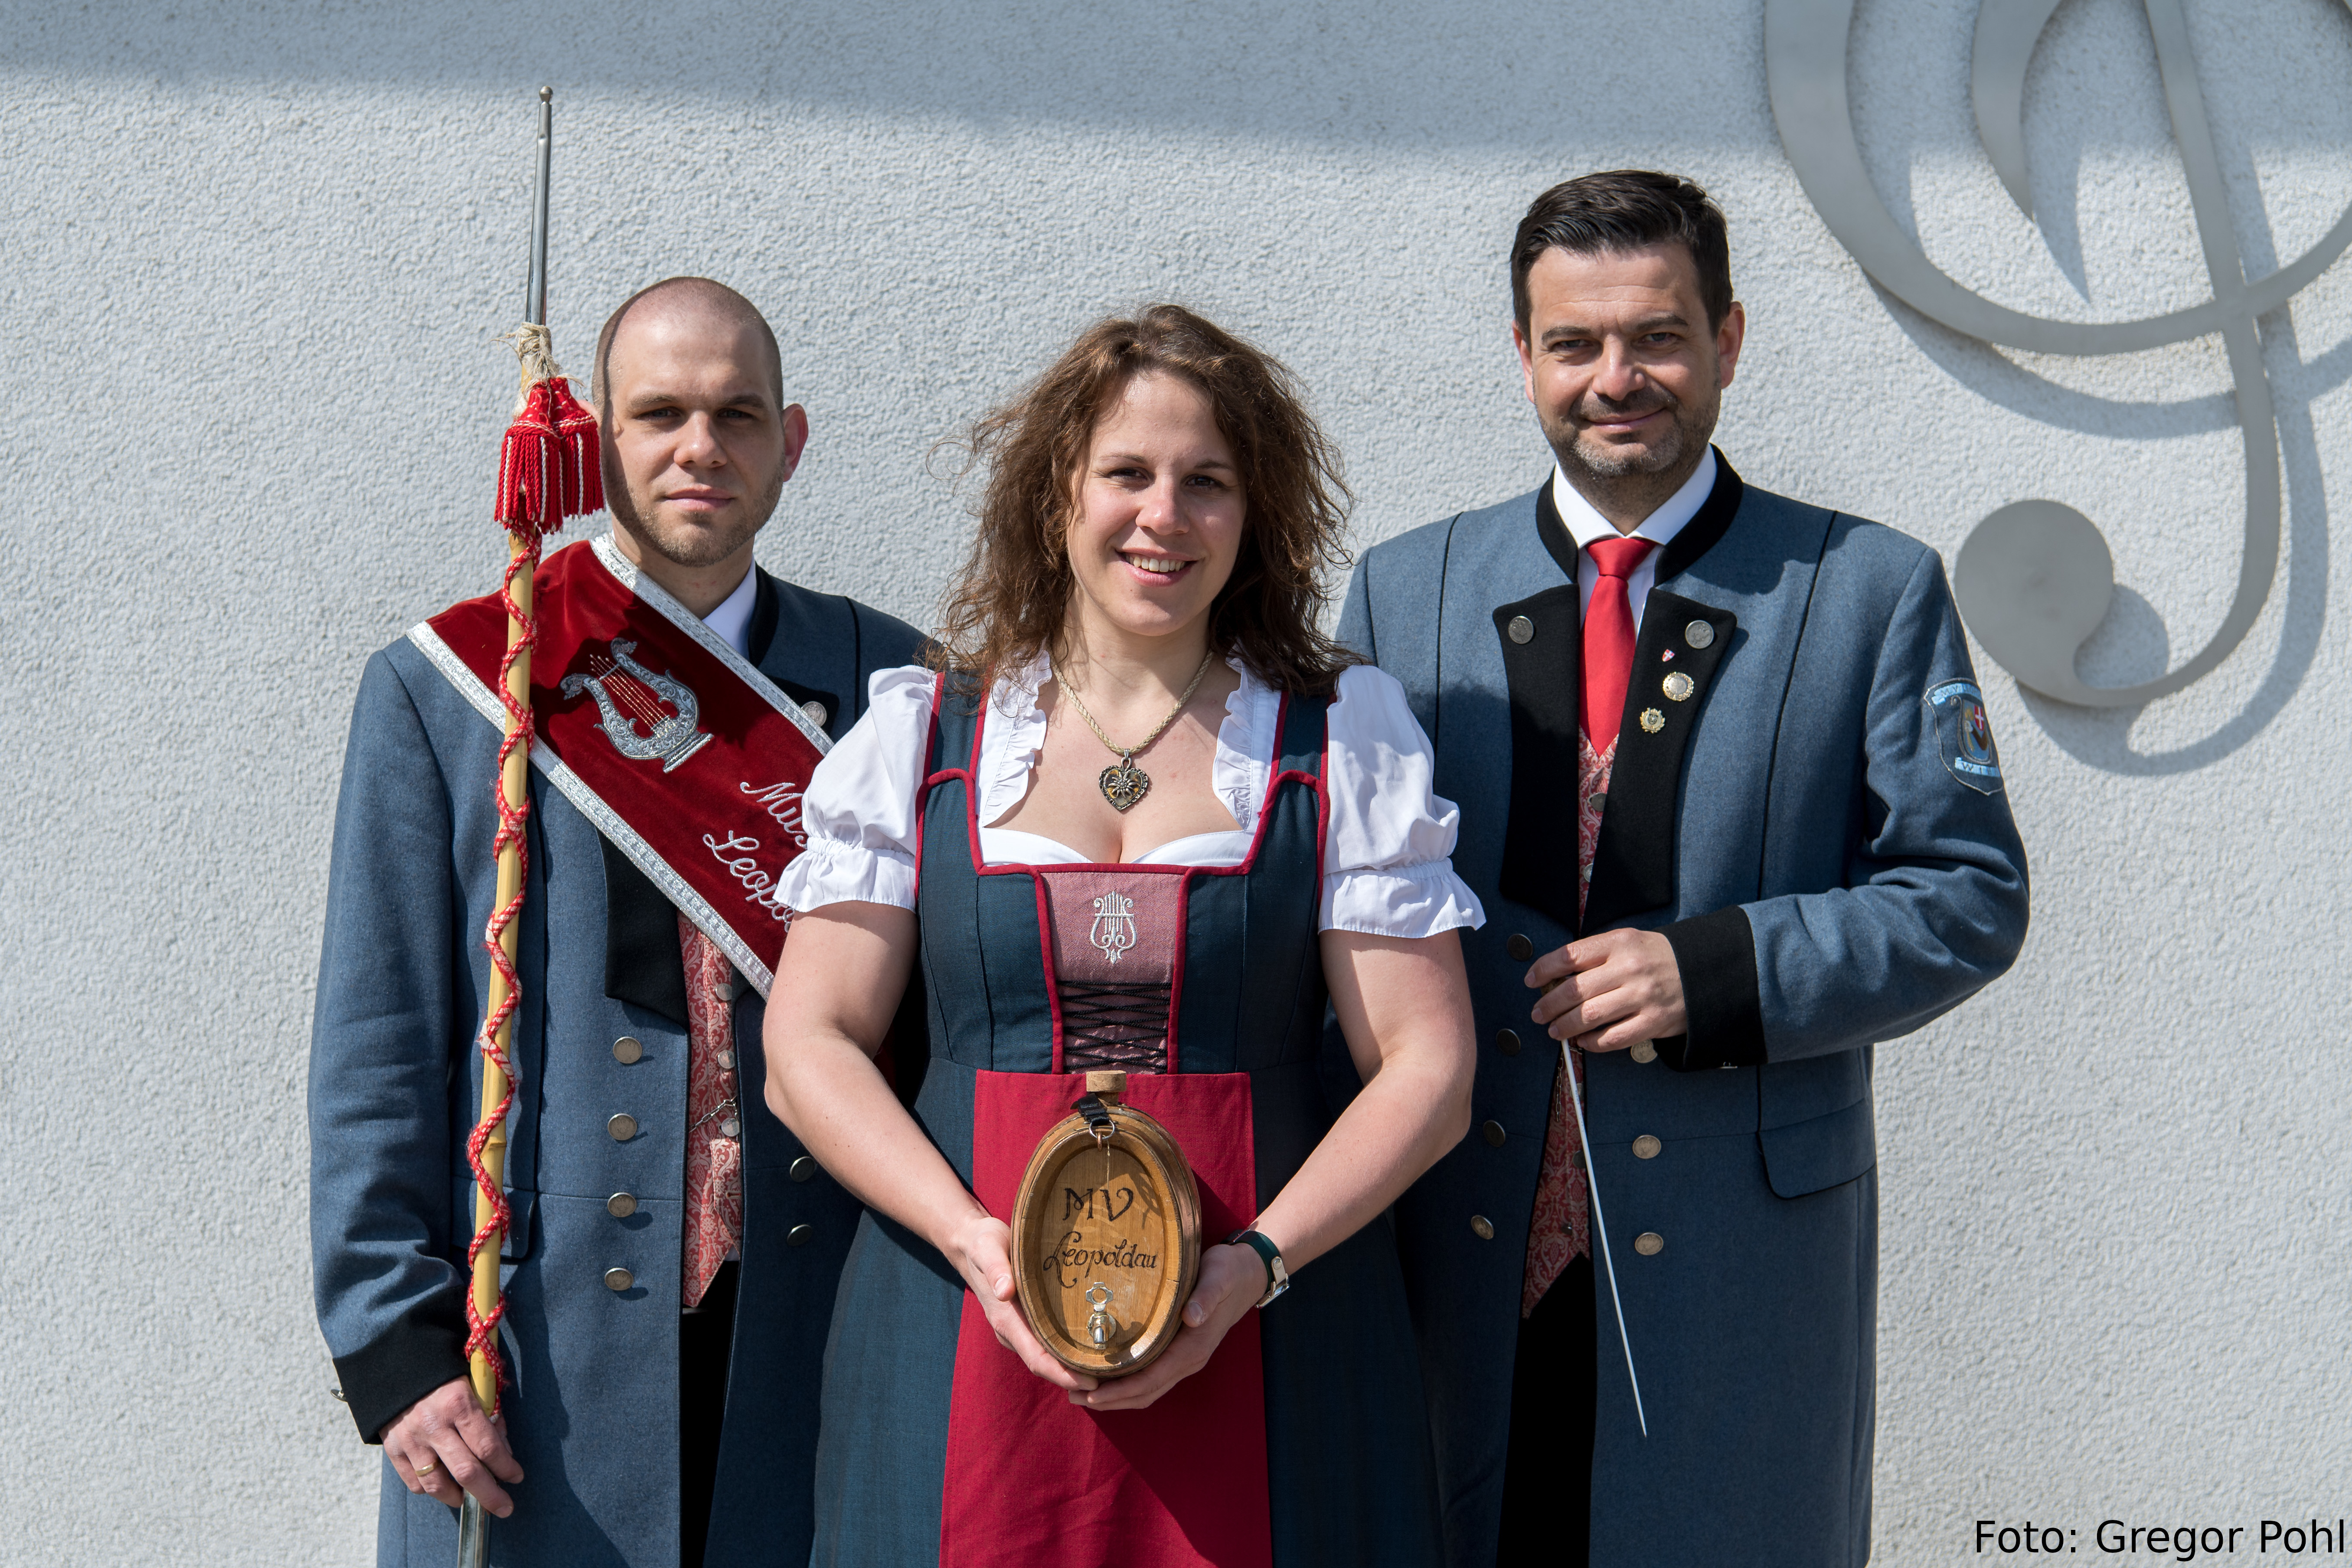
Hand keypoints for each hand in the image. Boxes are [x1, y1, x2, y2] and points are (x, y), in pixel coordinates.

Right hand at [381, 1377, 523, 1515]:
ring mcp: (411, 1440)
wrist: (397, 1366)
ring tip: (470, 1498)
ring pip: (437, 1484)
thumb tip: (504, 1451)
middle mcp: (434, 1425)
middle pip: (466, 1472)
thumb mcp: (475, 1385)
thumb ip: (491, 1415)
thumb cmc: (445, 1375)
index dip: (506, 1466)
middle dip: (490, 1495)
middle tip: (503, 1507)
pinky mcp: (393, 1449)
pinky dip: (431, 1490)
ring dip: (458, 1497)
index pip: (488, 1446)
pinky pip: (415, 1483)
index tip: (517, 1476)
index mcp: (459, 1404)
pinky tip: (444, 1486)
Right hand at [942, 1210, 1098, 1393]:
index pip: (1036, 1358)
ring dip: (1072, 1368)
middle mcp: (1012, 1331)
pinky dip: (1066, 1353)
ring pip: (1047, 1357)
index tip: (1089, 1381)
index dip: (1062, 1373)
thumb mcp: (988, 1248)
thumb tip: (1004, 1291)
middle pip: (1045, 1364)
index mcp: (1006, 1320)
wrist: (972, 1243)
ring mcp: (1018, 1329)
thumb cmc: (983, 1243)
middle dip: (1074, 1378)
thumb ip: (996, 1269)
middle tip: (1112, 1382)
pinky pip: (1046, 1343)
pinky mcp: (1025, 1321)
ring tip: (1108, 1373)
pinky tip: (1090, 1350)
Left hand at [1073, 1242, 1259, 1411]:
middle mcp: (1189, 1360)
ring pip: (1148, 1390)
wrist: (1247, 1275)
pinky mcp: (1181, 1352)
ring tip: (1082, 1393)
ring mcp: (1186, 1359)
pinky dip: (1128, 1386)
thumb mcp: (1218, 1277)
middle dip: (1110, 1400)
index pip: (1152, 1379)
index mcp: (1193, 1348)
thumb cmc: (1227, 1272)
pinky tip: (1108, 1378)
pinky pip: (1152, 1378)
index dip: (1121, 1390)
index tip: (1092, 1393)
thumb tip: (1192, 1317)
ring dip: (1117, 1397)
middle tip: (1073, 1396)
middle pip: (1146, 1392)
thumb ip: (1205, 1296)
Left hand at [1527, 928, 1685, 1050]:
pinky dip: (1592, 1042)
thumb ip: (1595, 955)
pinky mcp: (1653, 1022)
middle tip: (1538, 1013)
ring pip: (1590, 1016)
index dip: (1544, 969)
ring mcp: (1642, 996)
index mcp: (1619, 943)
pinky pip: (1613, 1037)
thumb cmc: (1656, 958)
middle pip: (1575, 990)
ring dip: (1565, 1026)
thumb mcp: (1628, 942)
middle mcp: (1629, 968)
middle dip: (1549, 1005)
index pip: (1570, 955)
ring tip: (1555, 1030)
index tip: (1531, 981)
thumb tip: (1555, 977)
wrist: (1703, 971)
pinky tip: (1583, 1041)